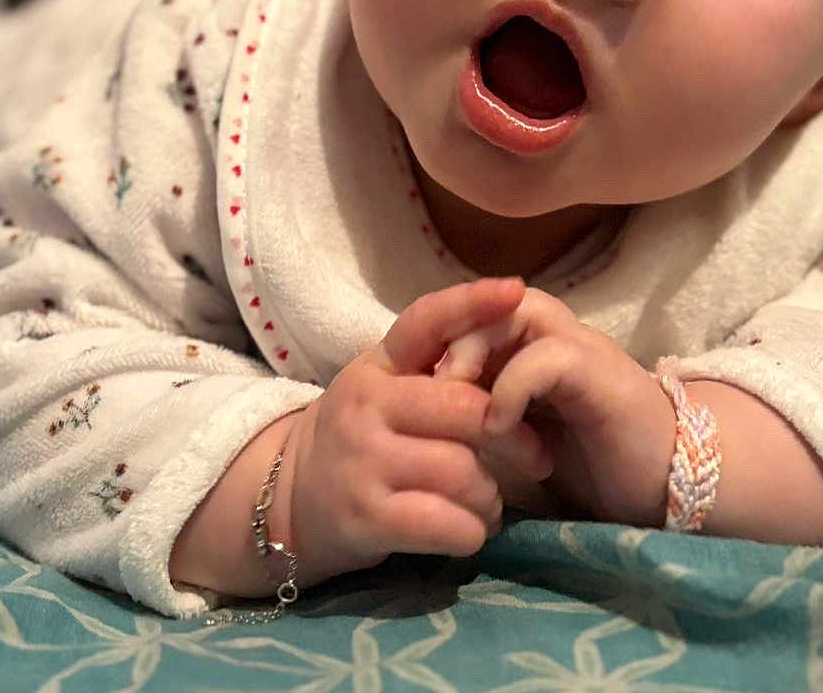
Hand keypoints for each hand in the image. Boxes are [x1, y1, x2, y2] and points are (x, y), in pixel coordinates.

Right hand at [289, 278, 550, 584]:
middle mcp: (366, 404)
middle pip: (466, 409)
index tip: (516, 291)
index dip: (472, 303)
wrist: (288, 501)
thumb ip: (437, 366)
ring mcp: (362, 461)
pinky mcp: (365, 518)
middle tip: (534, 456)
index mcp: (378, 365)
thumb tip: (510, 342)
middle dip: (514, 437)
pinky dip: (472, 532)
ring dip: (491, 495)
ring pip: (462, 471)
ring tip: (490, 501)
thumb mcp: (386, 386)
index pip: (426, 321)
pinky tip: (470, 530)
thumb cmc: (362, 437)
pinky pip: (444, 524)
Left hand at [436, 288, 675, 526]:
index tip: (409, 376)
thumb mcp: (519, 436)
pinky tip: (499, 426)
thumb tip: (422, 415)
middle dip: (452, 333)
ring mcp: (582, 348)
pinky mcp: (601, 374)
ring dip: (477, 353)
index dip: (441, 329)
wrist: (663, 487)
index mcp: (534, 346)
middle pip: (493, 301)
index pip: (478, 311)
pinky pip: (549, 356)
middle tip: (427, 385)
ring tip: (457, 399)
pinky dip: (513, 386)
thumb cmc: (589, 463)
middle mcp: (557, 335)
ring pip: (520, 311)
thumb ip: (482, 414)